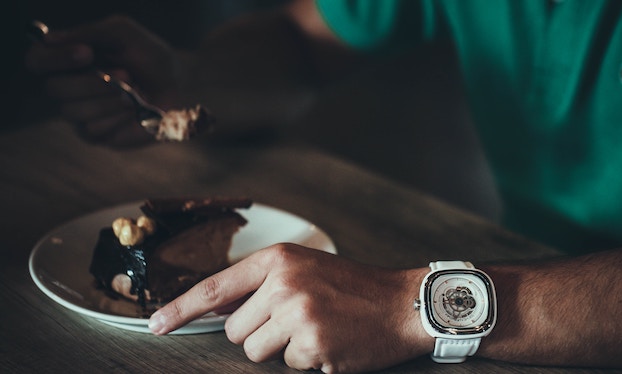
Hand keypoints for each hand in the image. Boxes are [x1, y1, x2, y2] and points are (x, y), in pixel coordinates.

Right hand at [25, 16, 183, 147]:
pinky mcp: (96, 135)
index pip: (37, 60)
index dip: (55, 58)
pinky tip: (135, 111)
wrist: (179, 86)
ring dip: (110, 100)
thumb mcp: (123, 34)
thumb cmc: (150, 57)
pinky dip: (119, 118)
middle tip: (127, 74)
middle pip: (55, 89)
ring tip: (136, 93)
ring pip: (73, 112)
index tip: (86, 53)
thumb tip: (48, 39)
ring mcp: (80, 113)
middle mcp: (67, 87)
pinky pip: (94, 130)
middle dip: (93, 82)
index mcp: (67, 60)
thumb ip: (89, 33)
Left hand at [148, 243, 432, 372]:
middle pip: (233, 330)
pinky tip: (329, 343)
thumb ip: (259, 285)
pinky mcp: (313, 346)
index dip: (179, 309)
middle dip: (257, 334)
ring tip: (313, 331)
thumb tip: (213, 307)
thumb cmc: (353, 287)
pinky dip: (305, 360)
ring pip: (254, 352)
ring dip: (278, 350)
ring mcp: (298, 316)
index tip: (156, 326)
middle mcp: (283, 285)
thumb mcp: (304, 270)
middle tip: (294, 321)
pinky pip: (287, 366)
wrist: (401, 304)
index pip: (215, 288)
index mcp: (279, 261)